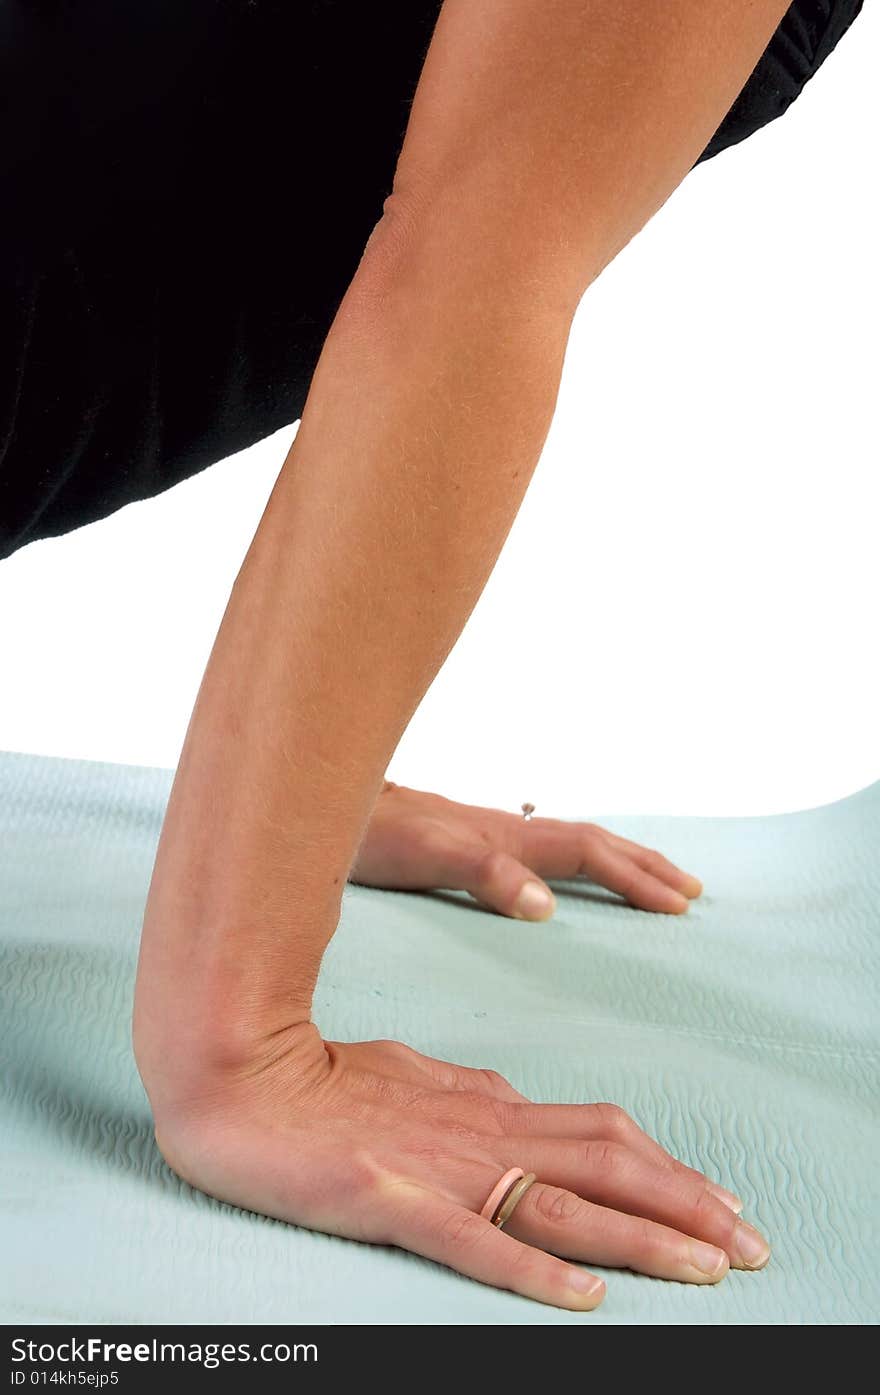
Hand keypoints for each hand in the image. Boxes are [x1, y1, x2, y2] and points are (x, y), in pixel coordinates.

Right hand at [152, 1028, 769, 1312]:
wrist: (238, 1070)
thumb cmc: (320, 1074)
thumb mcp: (410, 1073)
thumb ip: (466, 1090)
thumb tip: (514, 1099)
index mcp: (487, 1104)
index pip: (602, 1133)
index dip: (671, 1169)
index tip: (723, 1203)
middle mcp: (481, 1131)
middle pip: (607, 1164)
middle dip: (688, 1207)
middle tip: (754, 1245)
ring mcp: (440, 1167)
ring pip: (563, 1200)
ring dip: (642, 1238)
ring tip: (708, 1270)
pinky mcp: (390, 1199)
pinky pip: (473, 1238)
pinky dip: (535, 1266)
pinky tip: (584, 1294)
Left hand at [351, 782, 702, 918]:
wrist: (320, 800)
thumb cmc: (368, 834)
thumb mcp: (424, 855)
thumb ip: (483, 874)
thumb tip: (547, 909)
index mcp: (505, 835)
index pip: (588, 855)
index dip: (635, 879)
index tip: (681, 906)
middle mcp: (504, 830)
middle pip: (591, 841)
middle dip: (643, 866)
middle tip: (691, 892)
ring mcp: (486, 833)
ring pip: (568, 842)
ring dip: (616, 860)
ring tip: (649, 878)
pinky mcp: (465, 842)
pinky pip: (540, 850)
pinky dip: (573, 863)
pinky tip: (563, 876)